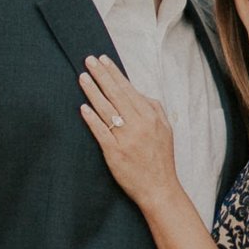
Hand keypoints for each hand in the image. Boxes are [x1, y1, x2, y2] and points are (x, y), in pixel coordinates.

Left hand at [79, 55, 177, 207]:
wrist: (159, 188)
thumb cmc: (161, 159)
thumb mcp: (166, 129)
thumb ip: (154, 109)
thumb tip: (140, 92)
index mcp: (151, 116)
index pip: (129, 89)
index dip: (114, 73)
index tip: (103, 60)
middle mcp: (139, 124)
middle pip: (116, 94)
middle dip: (101, 75)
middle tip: (88, 60)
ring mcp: (126, 138)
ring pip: (107, 109)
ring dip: (93, 91)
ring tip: (83, 77)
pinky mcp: (115, 153)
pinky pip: (101, 132)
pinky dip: (92, 119)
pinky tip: (83, 107)